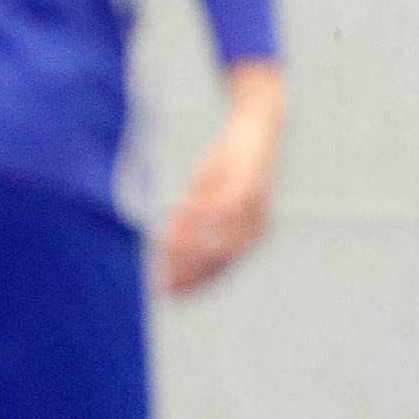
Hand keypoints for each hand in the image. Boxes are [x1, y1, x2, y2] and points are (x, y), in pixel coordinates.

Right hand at [159, 60, 285, 294]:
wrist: (257, 125)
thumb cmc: (229, 163)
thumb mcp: (205, 195)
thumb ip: (189, 221)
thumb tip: (167, 246)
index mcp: (249, 236)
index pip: (219, 271)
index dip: (193, 284)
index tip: (167, 293)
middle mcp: (257, 229)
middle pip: (220, 262)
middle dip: (188, 273)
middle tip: (161, 282)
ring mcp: (255, 209)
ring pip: (222, 241)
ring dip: (191, 249)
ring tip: (164, 253)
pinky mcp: (249, 186)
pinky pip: (222, 209)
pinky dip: (199, 215)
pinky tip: (178, 214)